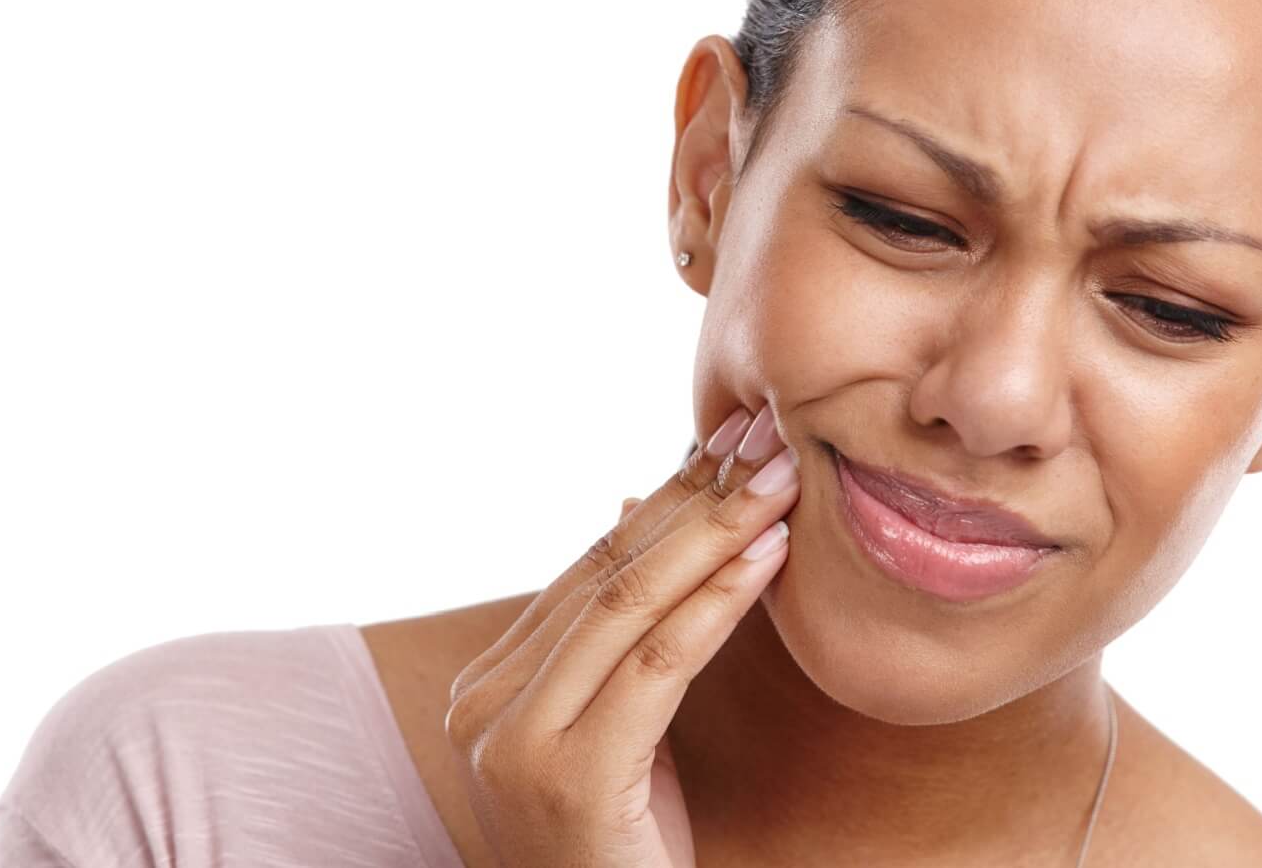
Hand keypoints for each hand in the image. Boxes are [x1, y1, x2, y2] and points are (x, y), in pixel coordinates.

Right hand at [444, 403, 798, 867]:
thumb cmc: (618, 851)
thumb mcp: (614, 729)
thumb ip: (615, 628)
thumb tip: (632, 495)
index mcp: (489, 687)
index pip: (587, 570)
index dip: (663, 499)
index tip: (725, 443)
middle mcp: (484, 704)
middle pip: (605, 573)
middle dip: (692, 496)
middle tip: (761, 436)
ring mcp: (514, 739)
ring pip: (627, 605)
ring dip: (713, 532)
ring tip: (778, 479)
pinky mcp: (564, 772)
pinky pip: (656, 665)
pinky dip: (716, 603)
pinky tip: (766, 557)